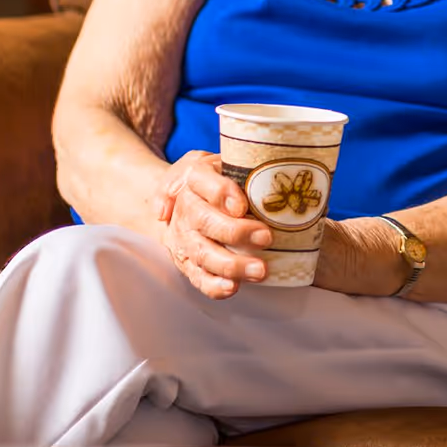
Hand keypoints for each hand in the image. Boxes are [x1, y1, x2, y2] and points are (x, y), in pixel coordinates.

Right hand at [150, 151, 270, 298]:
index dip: (222, 193)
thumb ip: (231, 164)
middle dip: (235, 232)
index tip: (242, 205)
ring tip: (260, 270)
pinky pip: (196, 275)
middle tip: (266, 237)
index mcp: (194, 177)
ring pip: (201, 252)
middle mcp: (185, 208)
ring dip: (231, 264)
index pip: (203, 182)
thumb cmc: (215, 176)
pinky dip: (213, 285)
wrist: (180, 195)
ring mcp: (183, 236)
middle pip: (204, 221)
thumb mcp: (219, 160)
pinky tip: (233, 287)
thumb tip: (250, 177)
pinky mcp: (186, 259)